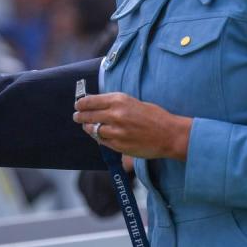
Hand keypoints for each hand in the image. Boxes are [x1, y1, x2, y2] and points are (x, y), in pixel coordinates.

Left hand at [74, 92, 191, 160]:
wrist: (169, 135)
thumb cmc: (154, 116)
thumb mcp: (132, 102)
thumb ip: (114, 103)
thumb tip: (96, 104)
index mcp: (119, 100)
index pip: (90, 101)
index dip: (81, 103)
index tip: (77, 104)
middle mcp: (115, 115)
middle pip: (88, 116)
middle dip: (80, 116)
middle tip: (77, 116)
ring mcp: (116, 132)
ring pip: (93, 130)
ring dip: (88, 128)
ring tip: (87, 126)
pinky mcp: (119, 146)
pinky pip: (102, 141)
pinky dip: (99, 137)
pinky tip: (99, 135)